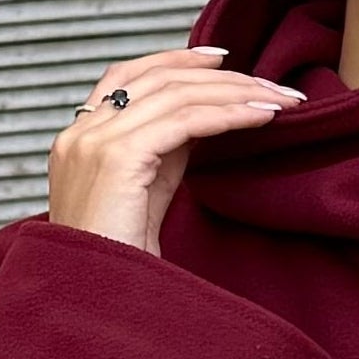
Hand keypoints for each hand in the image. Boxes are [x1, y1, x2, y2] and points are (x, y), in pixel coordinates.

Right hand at [48, 46, 306, 253]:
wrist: (98, 298)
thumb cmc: (122, 258)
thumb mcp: (143, 192)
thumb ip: (162, 150)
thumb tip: (203, 117)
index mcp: (79, 138)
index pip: (125, 75)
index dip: (175, 59)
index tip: (223, 59)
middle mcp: (81, 133)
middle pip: (158, 79)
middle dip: (221, 78)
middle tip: (273, 85)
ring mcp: (95, 142)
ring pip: (175, 95)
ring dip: (235, 93)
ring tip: (279, 100)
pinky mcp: (118, 158)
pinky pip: (184, 122)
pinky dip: (228, 114)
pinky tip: (261, 117)